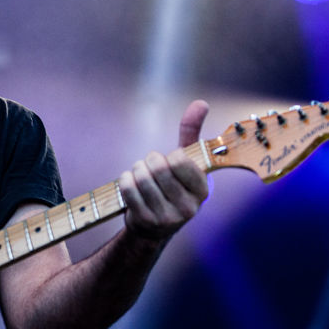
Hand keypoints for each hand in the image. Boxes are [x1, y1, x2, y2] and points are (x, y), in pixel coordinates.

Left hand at [120, 100, 210, 242]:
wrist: (155, 226)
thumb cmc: (172, 185)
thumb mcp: (185, 161)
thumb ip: (192, 131)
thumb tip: (201, 102)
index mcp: (202, 190)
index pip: (179, 159)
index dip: (169, 156)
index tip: (170, 163)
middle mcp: (188, 207)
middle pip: (157, 167)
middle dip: (149, 161)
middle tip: (150, 166)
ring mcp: (167, 217)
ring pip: (141, 177)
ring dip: (136, 170)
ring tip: (140, 174)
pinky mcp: (146, 221)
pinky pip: (128, 189)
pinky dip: (125, 180)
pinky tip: (130, 183)